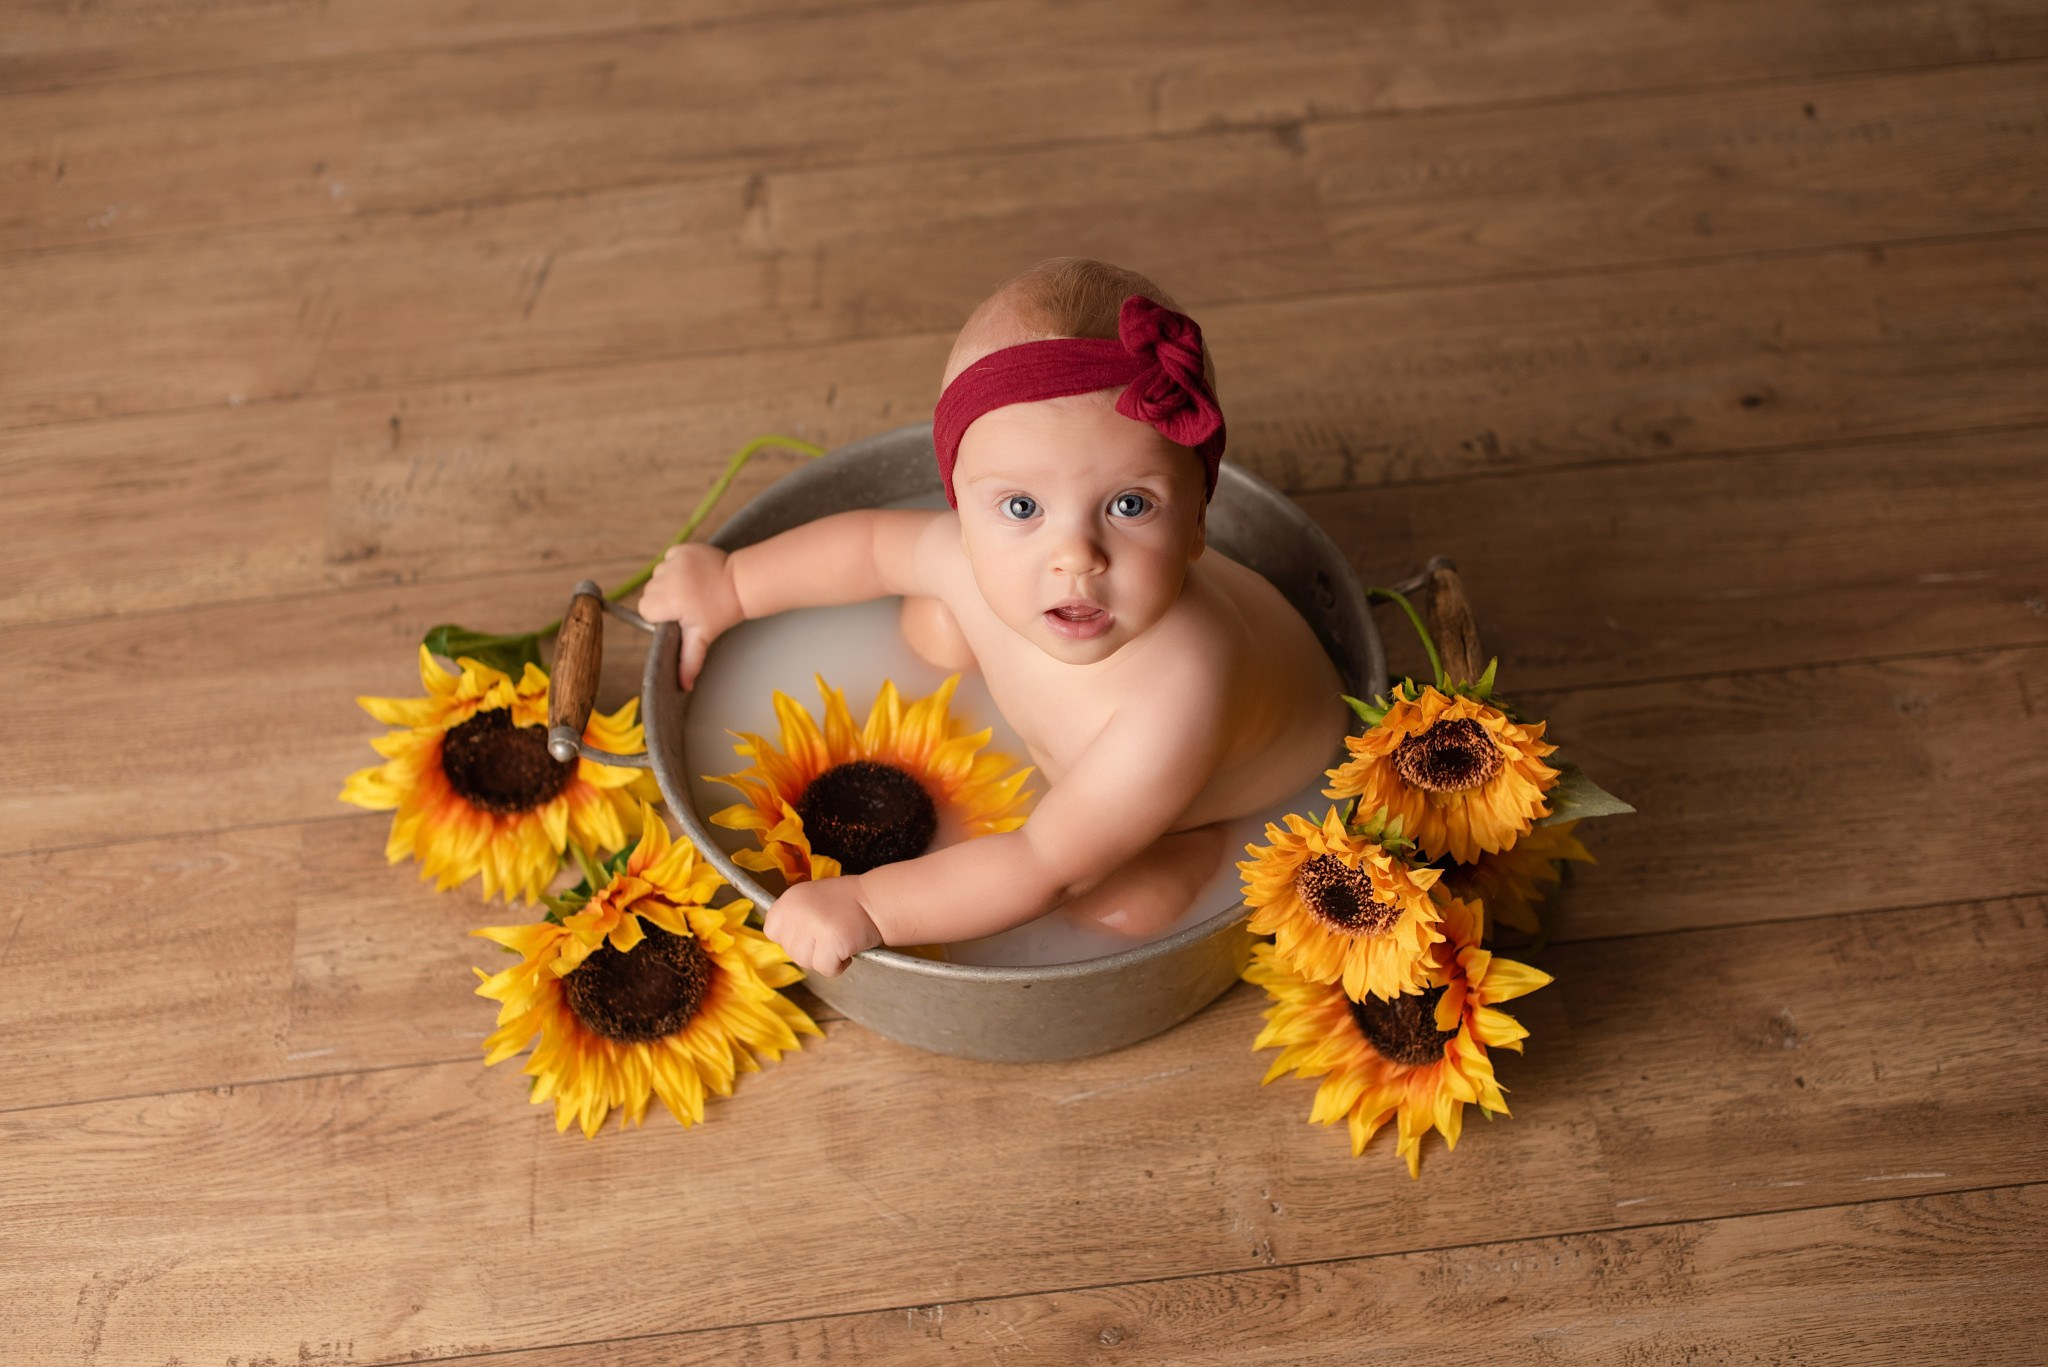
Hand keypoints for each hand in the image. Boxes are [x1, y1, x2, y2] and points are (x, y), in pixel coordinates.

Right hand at [637, 544, 743, 688]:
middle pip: (650, 592)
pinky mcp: (682, 548)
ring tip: (691, 589)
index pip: (645, 609)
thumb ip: (689, 660)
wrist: (741, 583)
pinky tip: (693, 575)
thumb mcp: (702, 636)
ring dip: (669, 582)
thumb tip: (683, 686)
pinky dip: (676, 566)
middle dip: (664, 599)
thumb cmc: (721, 612)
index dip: (660, 615)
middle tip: (688, 604)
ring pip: (658, 575)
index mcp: (668, 600)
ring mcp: (675, 561)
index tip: (678, 616)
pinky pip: (668, 559)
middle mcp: (667, 578)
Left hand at [762, 876, 883, 977]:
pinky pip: (824, 969)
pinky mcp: (830, 943)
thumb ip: (795, 916)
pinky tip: (848, 949)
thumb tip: (786, 939)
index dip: (791, 936)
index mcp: (790, 899)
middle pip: (790, 950)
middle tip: (830, 935)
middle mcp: (796, 911)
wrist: (877, 901)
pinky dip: (838, 966)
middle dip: (810, 949)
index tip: (809, 933)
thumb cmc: (849, 902)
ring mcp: (812, 927)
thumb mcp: (812, 899)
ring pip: (805, 961)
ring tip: (839, 941)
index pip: (772, 930)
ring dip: (823, 958)